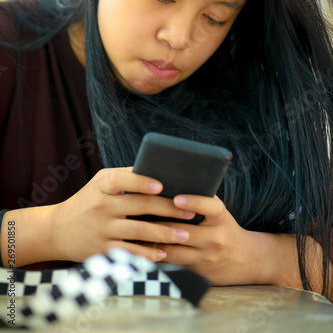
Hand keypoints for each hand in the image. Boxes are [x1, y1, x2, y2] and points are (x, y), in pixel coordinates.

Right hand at [49, 167, 195, 262]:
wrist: (57, 230)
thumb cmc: (87, 200)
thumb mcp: (99, 182)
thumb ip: (125, 176)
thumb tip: (157, 172)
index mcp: (102, 186)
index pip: (122, 180)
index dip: (142, 182)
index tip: (162, 186)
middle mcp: (101, 207)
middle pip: (139, 206)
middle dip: (168, 209)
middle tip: (190, 212)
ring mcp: (101, 229)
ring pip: (139, 231)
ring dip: (164, 233)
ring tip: (185, 234)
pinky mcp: (102, 250)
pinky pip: (129, 252)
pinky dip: (147, 254)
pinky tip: (163, 253)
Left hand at [145, 194, 264, 285]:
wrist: (248, 260)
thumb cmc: (226, 228)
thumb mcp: (220, 213)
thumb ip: (201, 201)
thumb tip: (170, 185)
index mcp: (221, 218)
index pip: (211, 207)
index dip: (194, 201)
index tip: (177, 197)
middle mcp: (215, 238)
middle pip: (183, 230)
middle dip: (159, 222)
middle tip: (137, 212)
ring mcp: (206, 258)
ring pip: (173, 250)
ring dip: (152, 241)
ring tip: (133, 230)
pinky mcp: (198, 274)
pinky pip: (171, 265)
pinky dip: (155, 256)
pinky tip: (140, 249)